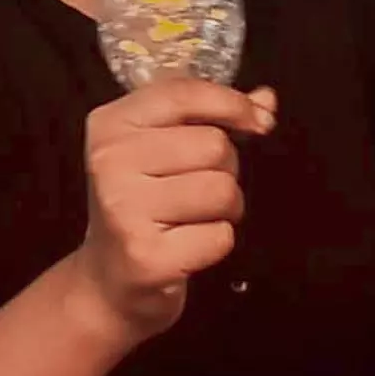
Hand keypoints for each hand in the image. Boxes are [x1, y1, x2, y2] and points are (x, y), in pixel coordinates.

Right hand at [71, 80, 273, 339]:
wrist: (107, 282)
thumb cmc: (143, 207)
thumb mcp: (163, 151)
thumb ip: (213, 118)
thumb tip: (266, 100)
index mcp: (110, 125)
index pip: (185, 93)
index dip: (233, 104)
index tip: (258, 122)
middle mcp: (110, 161)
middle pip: (213, 146)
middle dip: (224, 170)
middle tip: (197, 191)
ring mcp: (123, 209)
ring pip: (222, 190)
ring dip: (225, 209)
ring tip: (193, 219)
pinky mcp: (145, 255)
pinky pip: (220, 236)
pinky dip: (216, 243)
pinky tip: (186, 247)